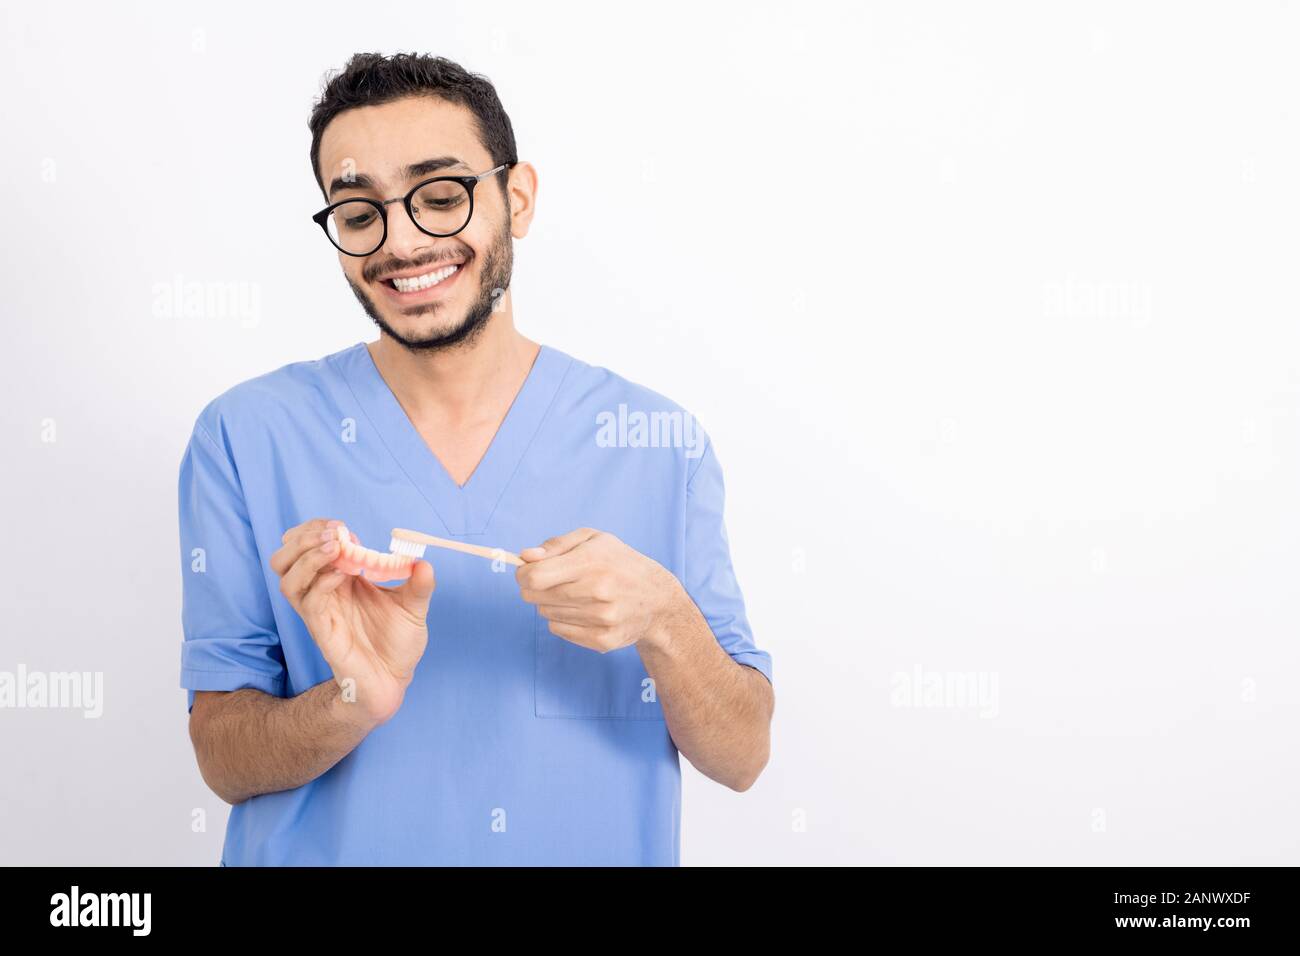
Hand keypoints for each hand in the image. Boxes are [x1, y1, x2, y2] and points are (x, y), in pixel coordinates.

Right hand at [270, 518, 435, 725]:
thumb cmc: (398, 642)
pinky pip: (309, 602)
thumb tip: (423, 561)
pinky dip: (322, 582)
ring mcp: (320, 611)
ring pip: (287, 579)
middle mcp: (323, 592)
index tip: (343, 526)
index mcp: (340, 579)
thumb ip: (419, 584)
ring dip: (307, 557)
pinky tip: (343, 576)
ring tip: (335, 548)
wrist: (394, 680)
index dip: (318, 528)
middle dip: (303, 538)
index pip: (307, 544)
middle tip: (334, 534)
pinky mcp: (323, 630)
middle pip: (285, 558)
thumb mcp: (415, 606)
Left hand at [515, 528, 681, 652]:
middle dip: (535, 588)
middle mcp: (597, 591)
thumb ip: (556, 545)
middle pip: (535, 597)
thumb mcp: (593, 539)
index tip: (526, 571)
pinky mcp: (602, 639)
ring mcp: (601, 618)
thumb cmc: (619, 563)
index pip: (534, 577)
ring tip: (576, 595)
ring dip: (552, 604)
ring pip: (545, 613)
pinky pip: (558, 630)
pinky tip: (583, 611)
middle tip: (552, 582)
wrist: (657, 599)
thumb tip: (525, 557)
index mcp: (591, 562)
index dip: (522, 574)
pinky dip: (563, 620)